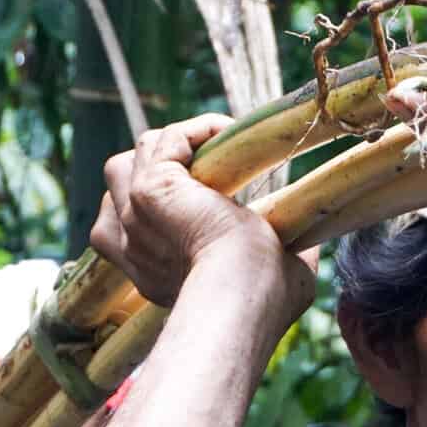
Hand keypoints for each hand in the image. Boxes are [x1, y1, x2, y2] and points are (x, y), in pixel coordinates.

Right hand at [89, 114, 312, 315]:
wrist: (246, 292)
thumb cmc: (264, 296)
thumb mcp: (268, 275)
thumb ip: (274, 256)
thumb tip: (303, 244)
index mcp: (153, 269)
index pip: (132, 223)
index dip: (168, 200)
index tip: (211, 192)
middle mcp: (133, 243)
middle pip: (122, 181)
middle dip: (162, 164)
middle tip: (210, 166)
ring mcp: (135, 215)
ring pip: (138, 155)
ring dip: (177, 143)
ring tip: (217, 148)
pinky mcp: (150, 190)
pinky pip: (166, 140)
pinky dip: (198, 130)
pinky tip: (228, 134)